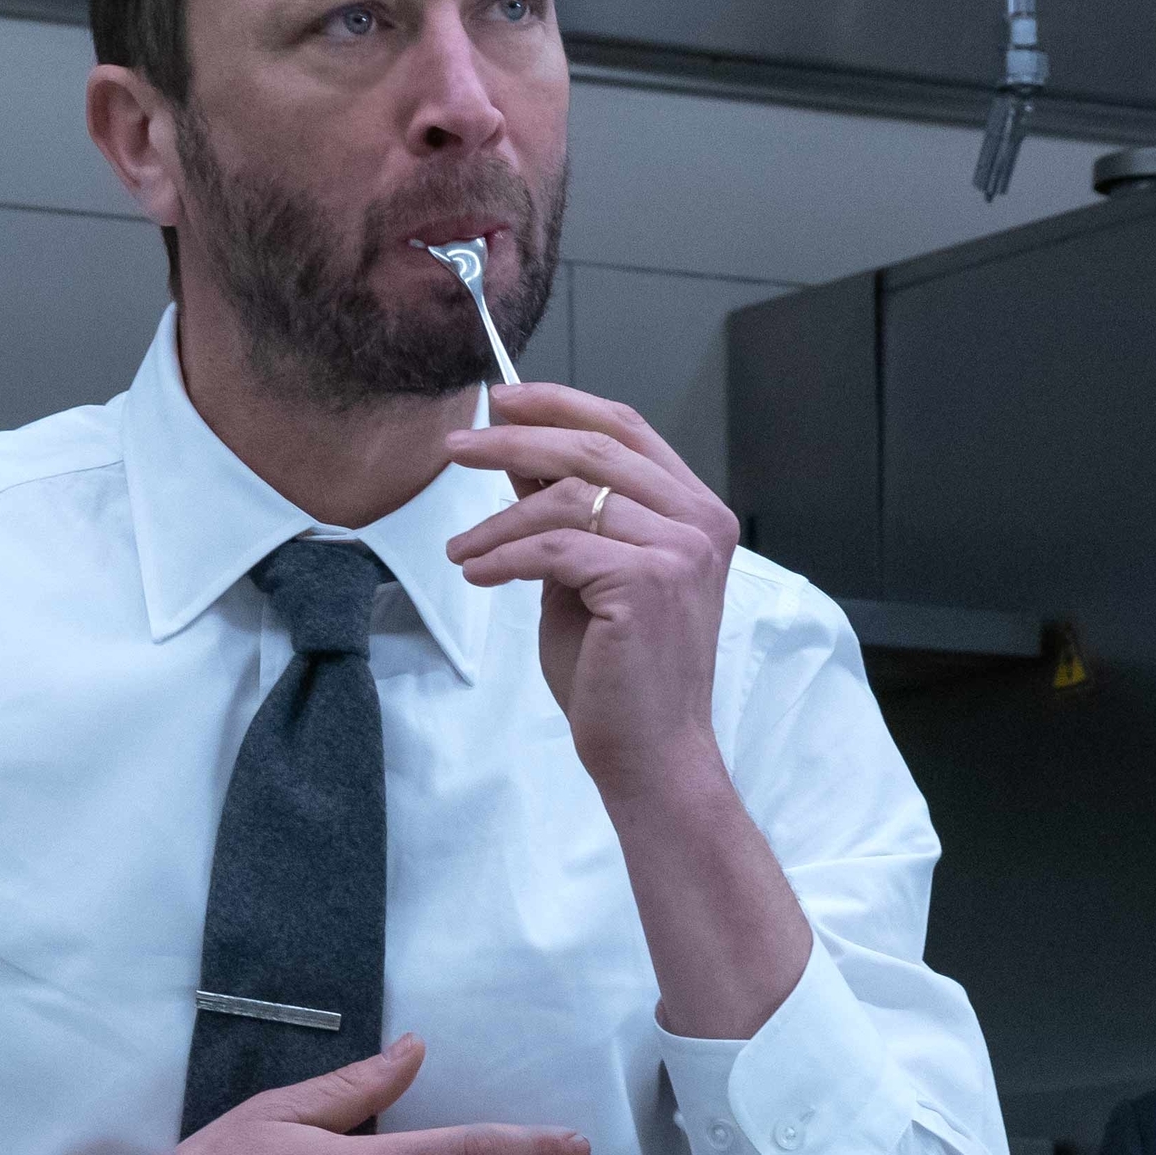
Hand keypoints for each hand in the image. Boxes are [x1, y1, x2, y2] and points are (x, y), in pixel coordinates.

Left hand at [444, 385, 740, 806]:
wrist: (652, 753)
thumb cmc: (620, 674)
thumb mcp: (588, 575)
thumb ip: (568, 516)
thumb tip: (517, 459)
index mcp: (695, 511)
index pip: (626, 429)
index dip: (560, 405)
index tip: (503, 401)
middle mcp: (698, 522)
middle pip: (592, 449)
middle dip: (513, 442)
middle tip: (457, 447)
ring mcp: (679, 550)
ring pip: (566, 499)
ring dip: (498, 520)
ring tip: (463, 550)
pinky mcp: (647, 584)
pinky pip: (554, 549)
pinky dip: (504, 556)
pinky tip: (477, 573)